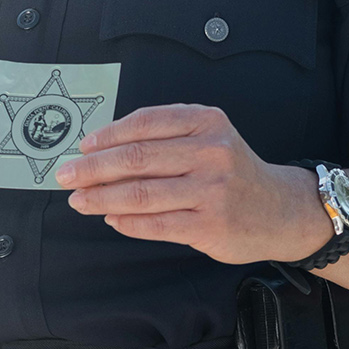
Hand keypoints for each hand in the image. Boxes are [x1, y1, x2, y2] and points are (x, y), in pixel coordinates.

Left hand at [53, 104, 331, 264]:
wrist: (282, 210)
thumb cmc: (232, 171)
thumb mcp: (209, 137)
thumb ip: (165, 136)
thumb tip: (101, 150)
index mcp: (206, 122)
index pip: (144, 124)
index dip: (107, 136)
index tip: (82, 147)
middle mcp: (211, 153)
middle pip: (136, 159)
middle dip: (93, 169)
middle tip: (66, 175)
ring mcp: (212, 191)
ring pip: (141, 194)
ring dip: (102, 198)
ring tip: (79, 200)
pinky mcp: (210, 225)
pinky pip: (155, 224)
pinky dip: (126, 222)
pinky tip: (110, 219)